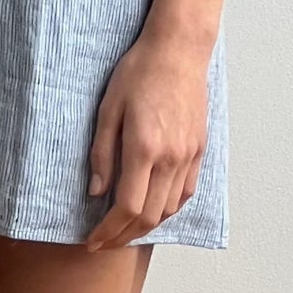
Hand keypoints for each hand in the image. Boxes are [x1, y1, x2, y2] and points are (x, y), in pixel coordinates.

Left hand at [83, 27, 210, 248]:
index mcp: (144, 148)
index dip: (109, 230)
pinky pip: (186, 192)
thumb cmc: (139, 72)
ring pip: (169, 208)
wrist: (178, 51)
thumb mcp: (107, 109)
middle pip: (149, 216)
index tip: (93, 240)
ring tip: (125, 230)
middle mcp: (171, 157)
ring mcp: (188, 155)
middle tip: (104, 242)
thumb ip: (102, 154)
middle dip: (124, 236)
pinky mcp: (199, 150)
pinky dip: (168, 208)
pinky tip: (153, 209)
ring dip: (146, 226)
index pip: (127, 207)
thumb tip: (97, 192)